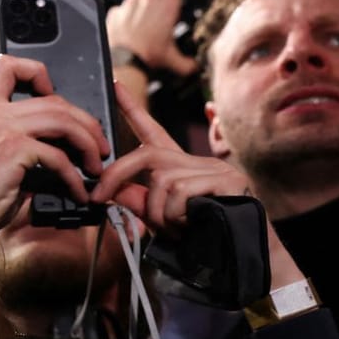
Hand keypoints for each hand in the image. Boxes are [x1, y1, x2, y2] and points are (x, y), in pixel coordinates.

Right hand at [0, 54, 110, 233]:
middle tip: (100, 147)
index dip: (37, 72)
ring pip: (63, 122)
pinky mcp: (12, 150)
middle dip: (87, 123)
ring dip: (88, 144)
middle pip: (54, 100)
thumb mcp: (1, 160)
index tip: (53, 94)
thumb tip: (68, 146)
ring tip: (96, 166)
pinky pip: (58, 156)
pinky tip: (78, 191)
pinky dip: (75, 176)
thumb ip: (27, 142)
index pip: (8, 66)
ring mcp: (1, 129)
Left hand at [90, 81, 254, 232]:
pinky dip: (176, 215)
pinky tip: (190, 225)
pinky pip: (181, 193)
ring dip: (157, 213)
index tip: (115, 85)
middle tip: (98, 199)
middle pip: (146, 155)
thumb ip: (136, 201)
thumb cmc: (199, 235)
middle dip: (116, 176)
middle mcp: (195, 161)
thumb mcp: (159, 217)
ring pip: (161, 181)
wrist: (240, 252)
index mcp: (177, 167)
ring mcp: (213, 168)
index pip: (152, 131)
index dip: (132, 108)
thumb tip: (110, 189)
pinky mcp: (227, 180)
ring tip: (174, 229)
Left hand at [106, 0, 197, 78]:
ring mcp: (130, 3)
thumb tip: (193, 67)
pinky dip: (126, 9)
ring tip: (146, 2)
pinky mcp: (116, 10)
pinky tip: (129, 18)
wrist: (123, 61)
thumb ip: (185, 62)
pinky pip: (122, 4)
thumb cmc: (148, 57)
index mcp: (167, 6)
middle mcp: (149, 0)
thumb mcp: (172, 59)